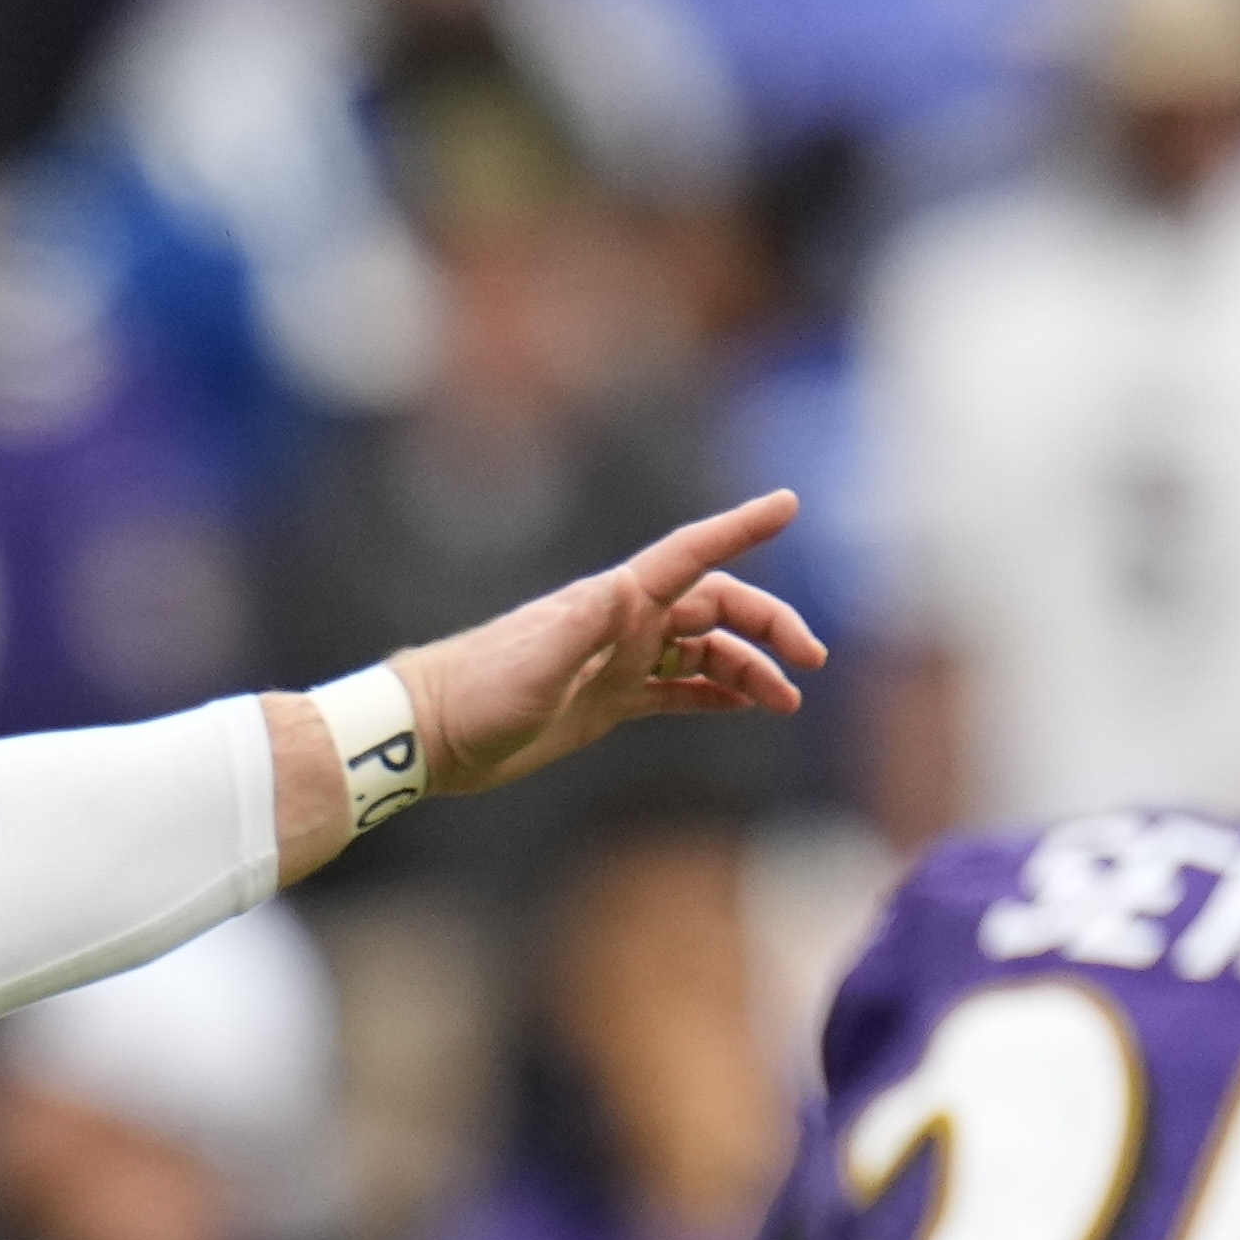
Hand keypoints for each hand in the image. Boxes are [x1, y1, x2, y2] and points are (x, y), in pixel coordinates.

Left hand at [402, 487, 826, 809]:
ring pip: (703, 653)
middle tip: (810, 662)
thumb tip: (630, 588)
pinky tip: (745, 708)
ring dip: (749, 669)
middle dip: (767, 626)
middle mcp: (621, 625)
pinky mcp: (605, 699)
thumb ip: (581, 629)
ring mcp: (616, 661)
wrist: (429, 734)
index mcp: (612, 605)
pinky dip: (715, 695)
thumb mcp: (530, 667)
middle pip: (714, 608)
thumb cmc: (475, 696)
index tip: (787, 505)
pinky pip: (675, 690)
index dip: (738, 530)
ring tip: (785, 702)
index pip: (689, 557)